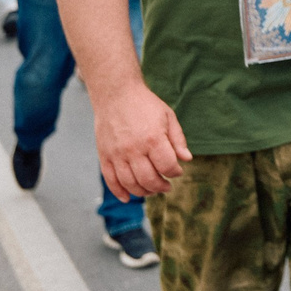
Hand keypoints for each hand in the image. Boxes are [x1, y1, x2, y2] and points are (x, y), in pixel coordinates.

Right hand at [94, 79, 192, 198]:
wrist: (115, 93)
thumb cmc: (144, 104)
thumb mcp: (168, 116)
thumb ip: (178, 139)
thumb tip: (186, 159)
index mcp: (153, 138)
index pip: (168, 167)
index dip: (175, 172)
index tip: (177, 170)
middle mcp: (134, 149)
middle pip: (149, 180)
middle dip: (161, 187)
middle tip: (166, 186)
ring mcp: (117, 154)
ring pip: (130, 184)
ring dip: (144, 192)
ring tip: (151, 189)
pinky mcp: (104, 155)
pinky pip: (111, 180)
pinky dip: (119, 192)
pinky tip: (128, 197)